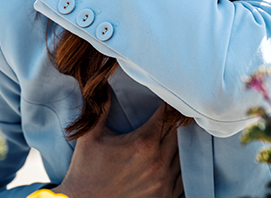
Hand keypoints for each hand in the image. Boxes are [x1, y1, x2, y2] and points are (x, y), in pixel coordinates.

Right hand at [54, 98, 182, 197]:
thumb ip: (102, 108)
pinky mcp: (165, 196)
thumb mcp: (91, 136)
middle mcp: (158, 161)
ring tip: (174, 136)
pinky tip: (173, 159)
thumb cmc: (85, 170)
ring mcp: (164, 181)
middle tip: (172, 113)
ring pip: (184, 154)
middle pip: (179, 132)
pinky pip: (183, 177)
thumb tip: (102, 84)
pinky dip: (180, 166)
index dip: (169, 104)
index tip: (168, 96)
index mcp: (143, 142)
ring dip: (180, 144)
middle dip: (175, 122)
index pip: (167, 114)